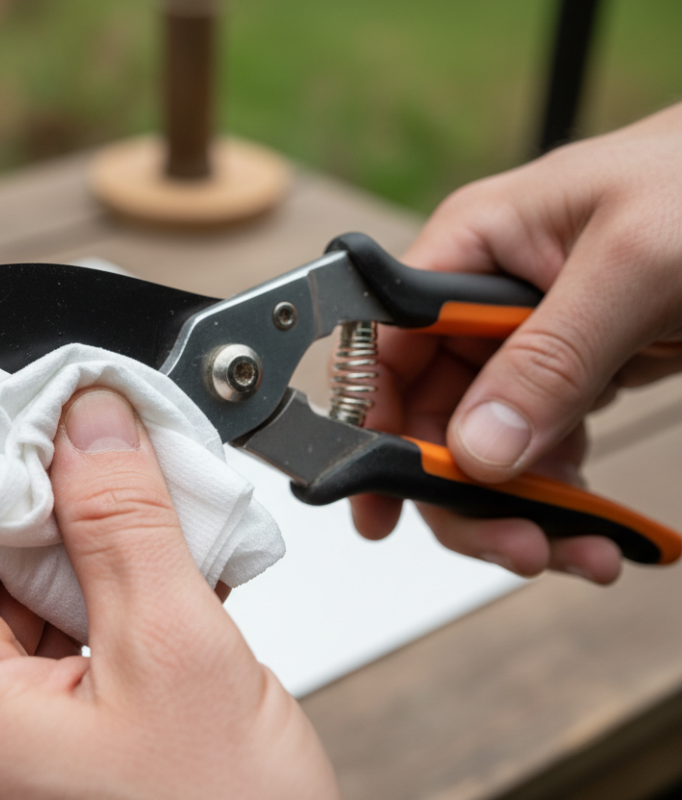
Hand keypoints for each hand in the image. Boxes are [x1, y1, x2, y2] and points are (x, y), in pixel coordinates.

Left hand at [0, 388, 338, 799]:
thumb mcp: (177, 656)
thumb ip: (125, 519)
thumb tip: (90, 421)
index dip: (19, 461)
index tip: (84, 422)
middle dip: (75, 515)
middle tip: (151, 485)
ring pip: (23, 607)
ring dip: (101, 565)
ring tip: (178, 553)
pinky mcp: (25, 768)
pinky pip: (50, 659)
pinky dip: (108, 619)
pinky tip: (169, 607)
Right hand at [351, 102, 681, 584]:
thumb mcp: (633, 267)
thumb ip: (550, 358)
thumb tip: (480, 445)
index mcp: (473, 245)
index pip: (387, 346)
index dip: (374, 425)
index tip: (383, 499)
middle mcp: (484, 298)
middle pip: (430, 414)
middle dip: (465, 490)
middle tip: (514, 544)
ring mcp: (529, 339)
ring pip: (484, 445)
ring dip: (521, 508)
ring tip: (577, 547)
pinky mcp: (574, 370)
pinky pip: (541, 447)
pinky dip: (562, 496)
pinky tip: (595, 523)